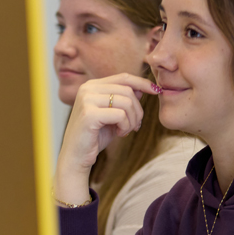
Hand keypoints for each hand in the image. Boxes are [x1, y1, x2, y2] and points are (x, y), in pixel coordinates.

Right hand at [55, 74, 160, 205]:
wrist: (76, 157)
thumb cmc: (95, 137)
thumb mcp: (113, 116)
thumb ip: (124, 101)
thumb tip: (141, 88)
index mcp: (92, 86)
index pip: (123, 77)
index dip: (142, 82)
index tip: (156, 91)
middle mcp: (88, 89)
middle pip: (128, 90)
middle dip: (138, 111)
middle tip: (135, 126)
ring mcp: (87, 100)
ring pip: (126, 102)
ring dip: (132, 120)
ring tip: (125, 131)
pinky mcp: (89, 114)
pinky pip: (120, 115)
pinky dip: (125, 126)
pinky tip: (119, 134)